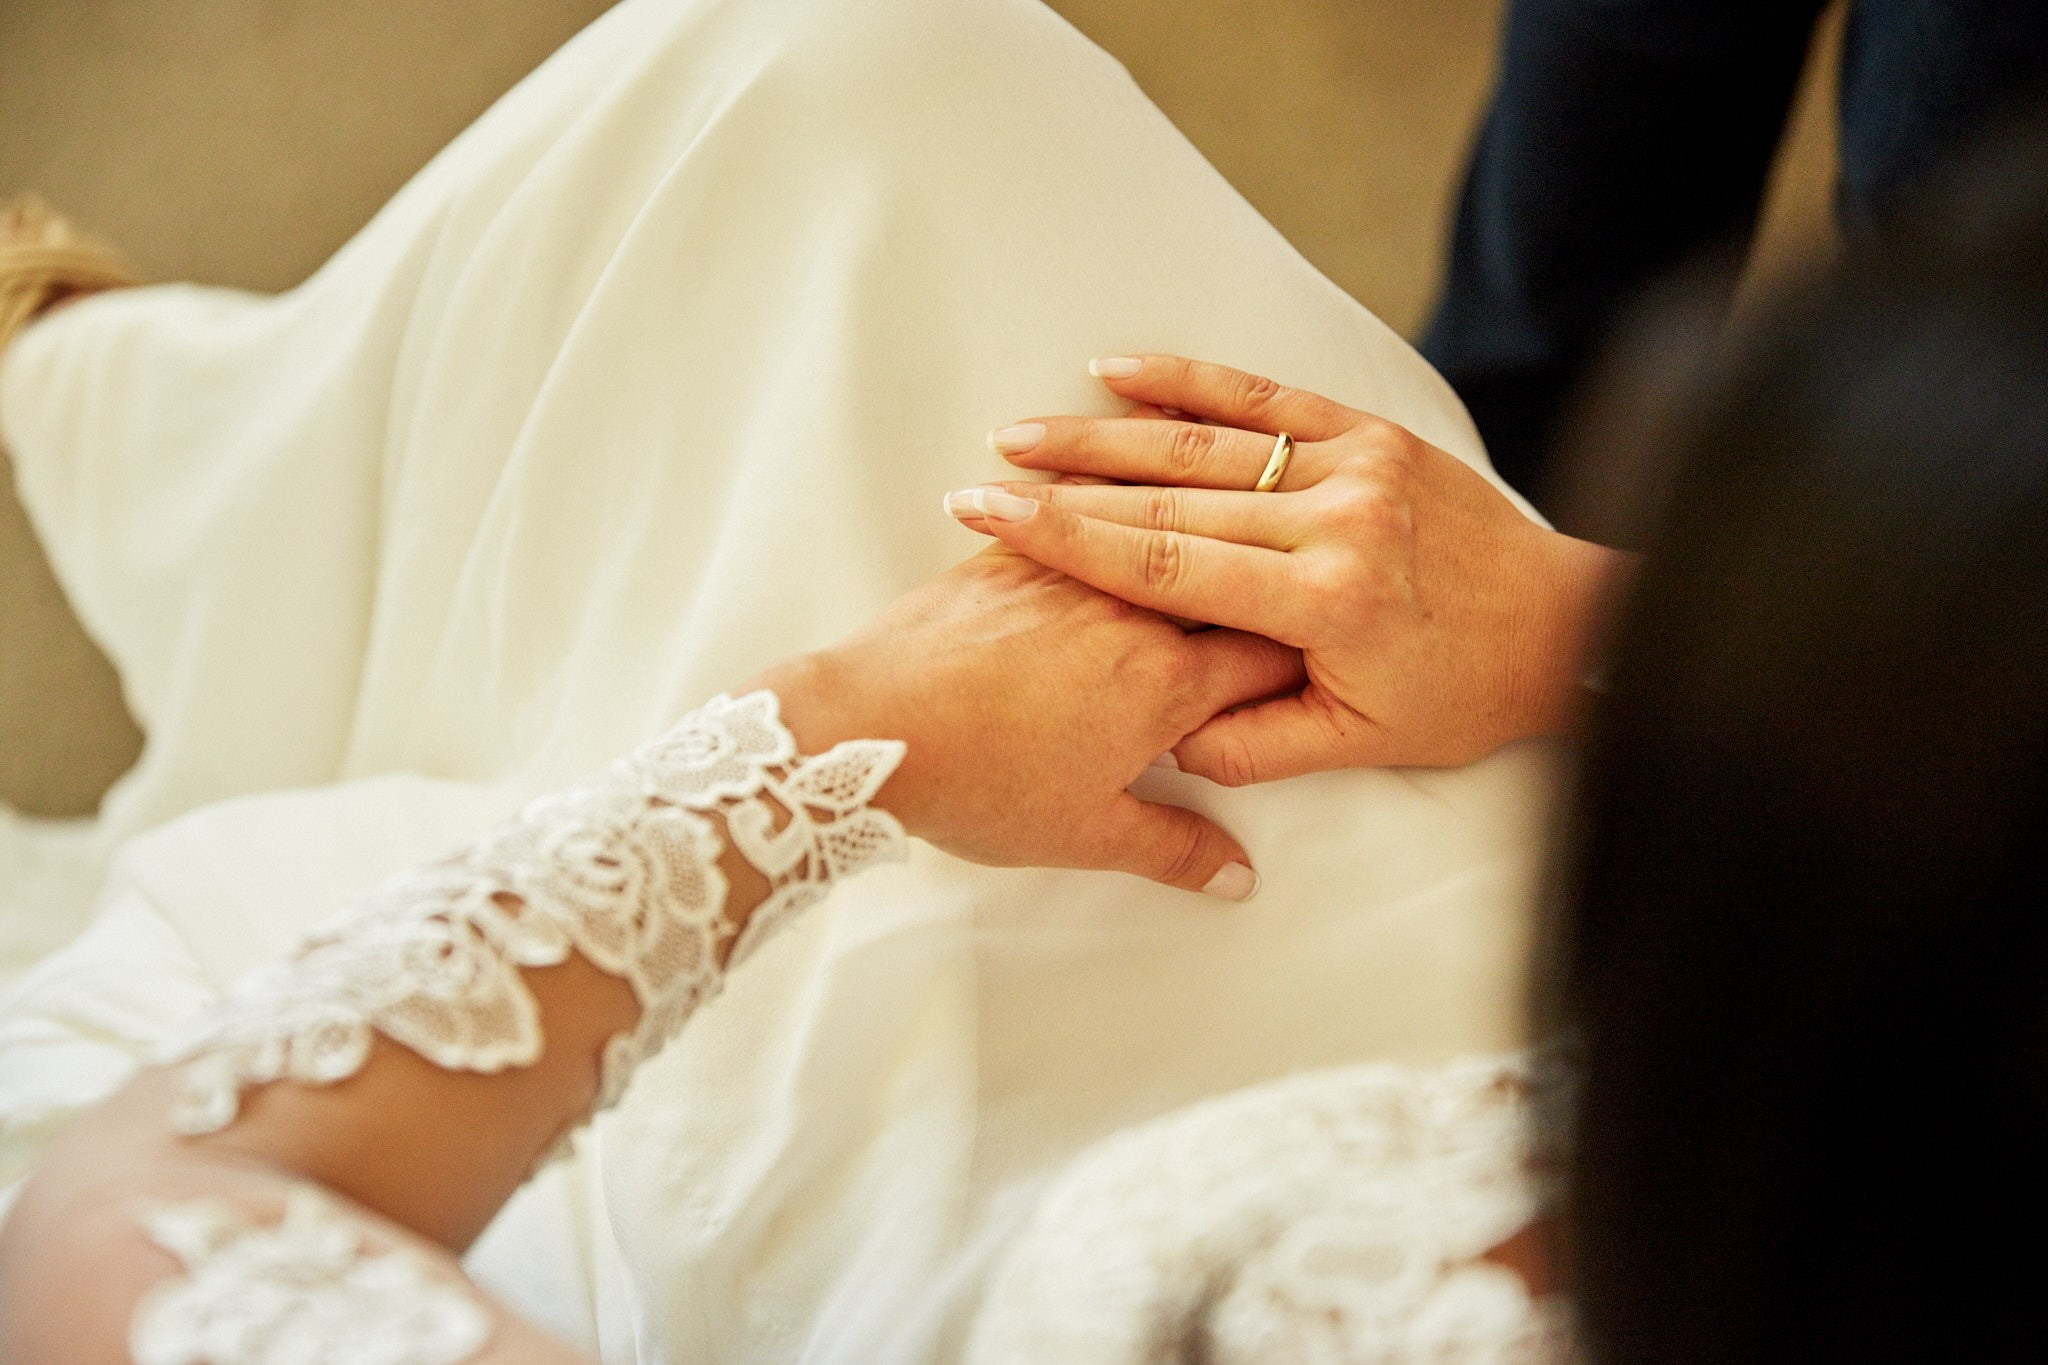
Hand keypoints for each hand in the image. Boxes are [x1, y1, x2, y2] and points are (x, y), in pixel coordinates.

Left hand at [751, 545, 1302, 897]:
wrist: (868, 727)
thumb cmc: (979, 782)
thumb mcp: (1087, 835)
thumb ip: (1174, 848)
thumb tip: (1236, 873)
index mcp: (1167, 683)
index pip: (1269, 655)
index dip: (1299, 659)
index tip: (1313, 662)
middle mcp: (1132, 613)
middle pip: (1222, 588)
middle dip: (1250, 599)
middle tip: (1266, 604)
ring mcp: (1070, 575)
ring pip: (1157, 539)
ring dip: (1187, 547)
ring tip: (1208, 539)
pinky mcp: (1009, 558)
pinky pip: (1077, 519)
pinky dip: (1104, 516)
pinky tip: (1108, 509)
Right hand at [942, 354, 1627, 777]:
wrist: (1568, 626)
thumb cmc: (1464, 694)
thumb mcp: (1360, 744)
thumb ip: (1256, 745)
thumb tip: (1167, 741)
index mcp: (1326, 602)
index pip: (1169, 566)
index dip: (1071, 543)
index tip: (996, 522)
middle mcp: (1335, 519)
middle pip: (1170, 501)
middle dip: (1066, 490)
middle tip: (983, 481)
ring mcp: (1355, 465)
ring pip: (1205, 445)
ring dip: (1106, 437)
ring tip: (1025, 433)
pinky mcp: (1371, 432)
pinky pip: (1267, 396)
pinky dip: (1189, 380)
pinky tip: (1118, 367)